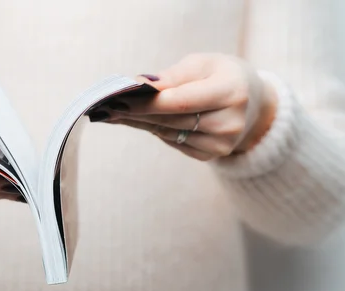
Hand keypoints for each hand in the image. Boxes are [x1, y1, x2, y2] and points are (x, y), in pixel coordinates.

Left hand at [89, 53, 277, 160]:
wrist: (253, 102)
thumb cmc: (222, 76)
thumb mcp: (203, 64)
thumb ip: (172, 77)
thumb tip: (138, 86)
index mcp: (232, 92)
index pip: (180, 101)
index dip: (146, 103)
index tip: (118, 99)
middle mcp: (230, 122)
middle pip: (171, 120)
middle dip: (136, 113)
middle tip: (107, 107)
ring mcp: (222, 144)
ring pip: (168, 133)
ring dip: (139, 123)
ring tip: (115, 113)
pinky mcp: (211, 155)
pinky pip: (174, 142)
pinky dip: (154, 130)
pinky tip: (136, 122)